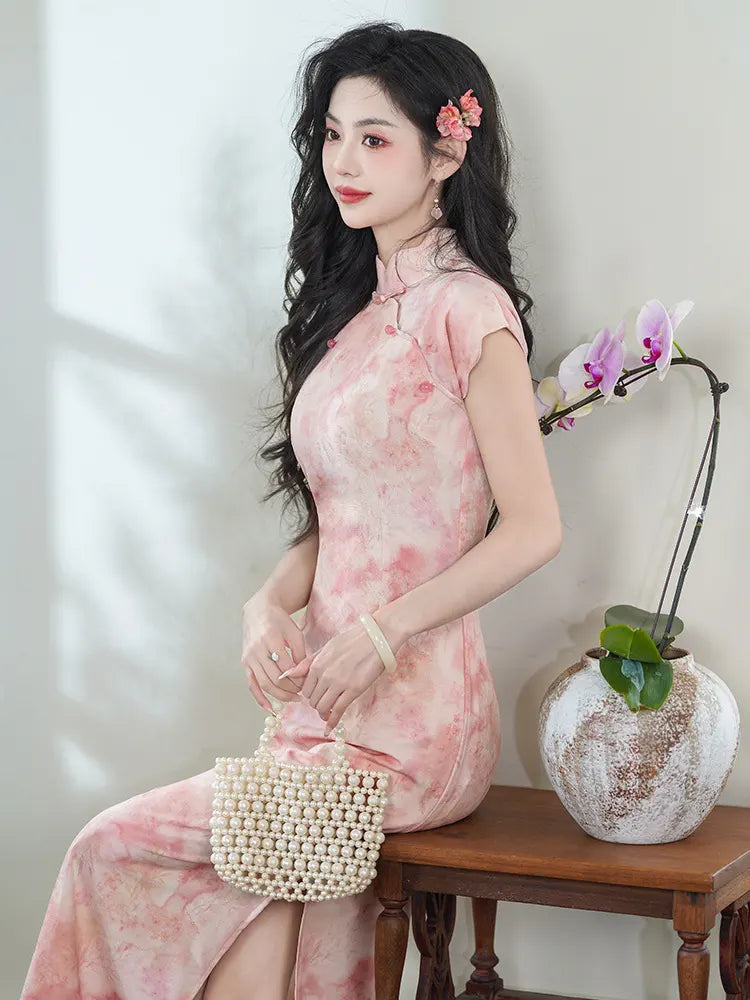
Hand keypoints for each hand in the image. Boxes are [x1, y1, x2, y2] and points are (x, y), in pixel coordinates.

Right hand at [241, 598, 306, 711]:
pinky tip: (270, 708)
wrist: (259, 611)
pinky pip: (251, 684)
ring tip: (293, 699)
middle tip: (303, 694)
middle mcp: (257, 649)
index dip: (298, 679)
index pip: (287, 668)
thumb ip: (300, 654)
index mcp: (271, 639)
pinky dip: (259, 698)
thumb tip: (303, 677)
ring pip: (265, 683)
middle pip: (275, 678)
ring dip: (280, 695)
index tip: (308, 684)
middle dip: (291, 689)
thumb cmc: (280, 622)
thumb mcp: (295, 633)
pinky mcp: (245, 663)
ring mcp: (249, 657)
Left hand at [279, 611, 403, 734]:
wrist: (376, 638)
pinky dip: (332, 721)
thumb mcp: (327, 647)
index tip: (316, 696)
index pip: (305, 689)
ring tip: (327, 714)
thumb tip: (287, 674)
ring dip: (324, 713)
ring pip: (323, 707)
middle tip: (324, 704)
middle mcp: (325, 675)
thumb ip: (307, 663)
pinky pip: (338, 710)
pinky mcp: (353, 690)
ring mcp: (339, 684)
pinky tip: (330, 728)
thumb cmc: (353, 640)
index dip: (310, 695)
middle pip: (313, 700)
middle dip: (316, 704)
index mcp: (317, 664)